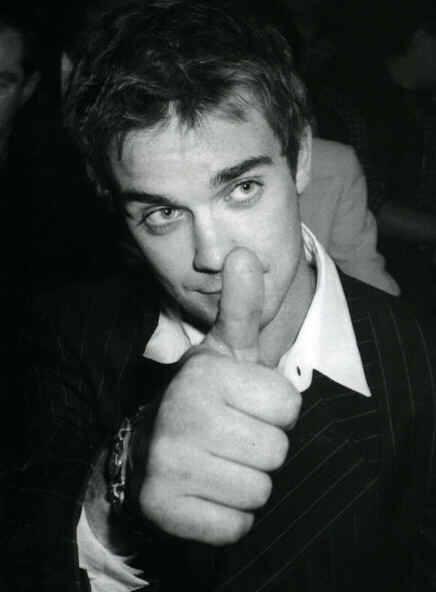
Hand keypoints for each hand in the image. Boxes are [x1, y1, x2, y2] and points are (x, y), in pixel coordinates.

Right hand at [137, 248, 301, 544]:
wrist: (149, 446)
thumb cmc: (204, 397)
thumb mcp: (224, 351)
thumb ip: (240, 307)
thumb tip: (244, 254)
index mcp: (205, 374)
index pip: (288, 406)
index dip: (274, 410)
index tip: (246, 405)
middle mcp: (181, 416)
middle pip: (276, 451)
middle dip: (262, 446)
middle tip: (231, 436)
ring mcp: (169, 465)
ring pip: (259, 490)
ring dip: (246, 481)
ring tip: (218, 462)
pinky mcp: (165, 508)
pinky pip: (235, 526)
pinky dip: (229, 515)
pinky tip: (207, 491)